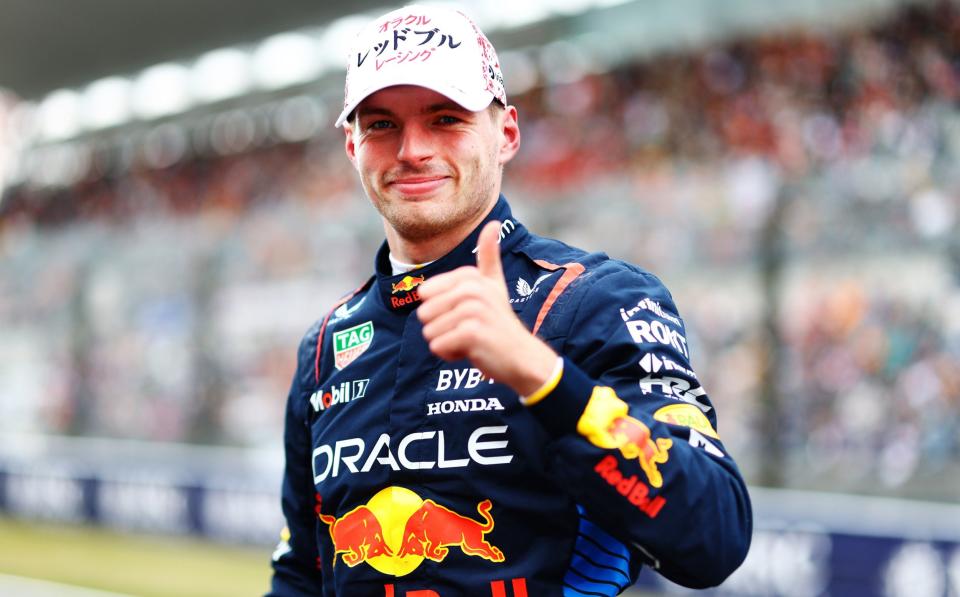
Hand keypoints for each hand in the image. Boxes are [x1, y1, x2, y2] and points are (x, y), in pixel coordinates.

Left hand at [417, 221, 557, 396]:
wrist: (521, 355)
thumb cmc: (500, 321)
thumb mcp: (494, 284)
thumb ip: (490, 255)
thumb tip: (494, 222)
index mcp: (469, 277)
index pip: (424, 295)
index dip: (439, 310)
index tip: (465, 314)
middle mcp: (470, 289)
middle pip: (423, 314)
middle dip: (440, 329)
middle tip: (468, 330)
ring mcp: (472, 310)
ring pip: (429, 332)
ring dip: (446, 343)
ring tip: (471, 340)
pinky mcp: (471, 333)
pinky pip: (438, 346)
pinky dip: (450, 354)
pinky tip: (472, 351)